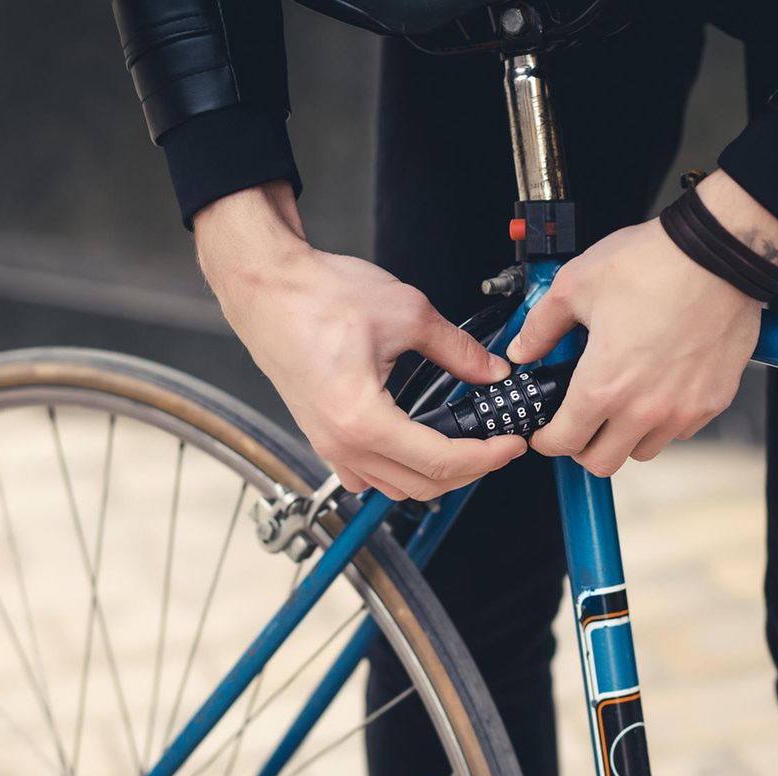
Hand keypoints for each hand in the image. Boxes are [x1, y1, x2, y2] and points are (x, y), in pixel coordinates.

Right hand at [194, 182, 525, 500]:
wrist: (266, 285)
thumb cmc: (316, 296)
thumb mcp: (407, 314)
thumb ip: (458, 350)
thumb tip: (491, 371)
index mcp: (362, 419)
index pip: (441, 461)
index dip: (487, 457)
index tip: (511, 444)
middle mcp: (341, 443)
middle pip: (422, 484)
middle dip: (469, 469)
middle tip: (498, 446)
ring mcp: (327, 444)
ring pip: (395, 487)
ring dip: (435, 475)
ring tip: (467, 447)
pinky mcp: (322, 436)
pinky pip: (366, 476)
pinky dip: (399, 473)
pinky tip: (419, 449)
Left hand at [507, 170, 777, 475]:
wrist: (719, 252)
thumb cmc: (655, 263)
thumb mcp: (576, 285)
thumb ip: (542, 325)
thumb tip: (525, 348)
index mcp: (604, 385)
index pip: (565, 442)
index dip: (547, 440)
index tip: (547, 432)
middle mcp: (645, 408)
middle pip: (603, 462)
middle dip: (583, 448)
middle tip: (580, 424)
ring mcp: (682, 409)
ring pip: (644, 450)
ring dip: (626, 437)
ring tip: (622, 404)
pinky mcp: (713, 401)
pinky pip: (682, 430)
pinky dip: (665, 421)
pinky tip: (658, 389)